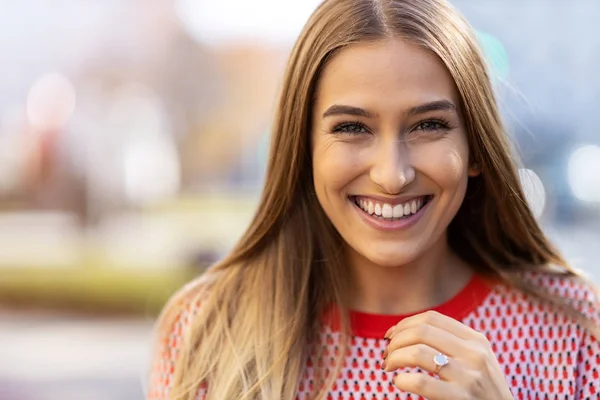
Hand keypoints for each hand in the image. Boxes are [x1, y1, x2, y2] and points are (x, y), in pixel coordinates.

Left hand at [382, 310, 512, 398]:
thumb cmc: (481, 392)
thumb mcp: (476, 360)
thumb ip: (451, 344)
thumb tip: (404, 331)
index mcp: (476, 340)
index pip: (431, 318)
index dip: (404, 323)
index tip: (390, 336)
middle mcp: (474, 354)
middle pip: (421, 331)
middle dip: (396, 340)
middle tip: (386, 354)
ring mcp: (469, 376)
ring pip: (417, 352)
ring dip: (394, 358)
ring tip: (388, 367)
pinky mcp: (461, 398)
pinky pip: (420, 382)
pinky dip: (401, 380)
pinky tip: (398, 382)